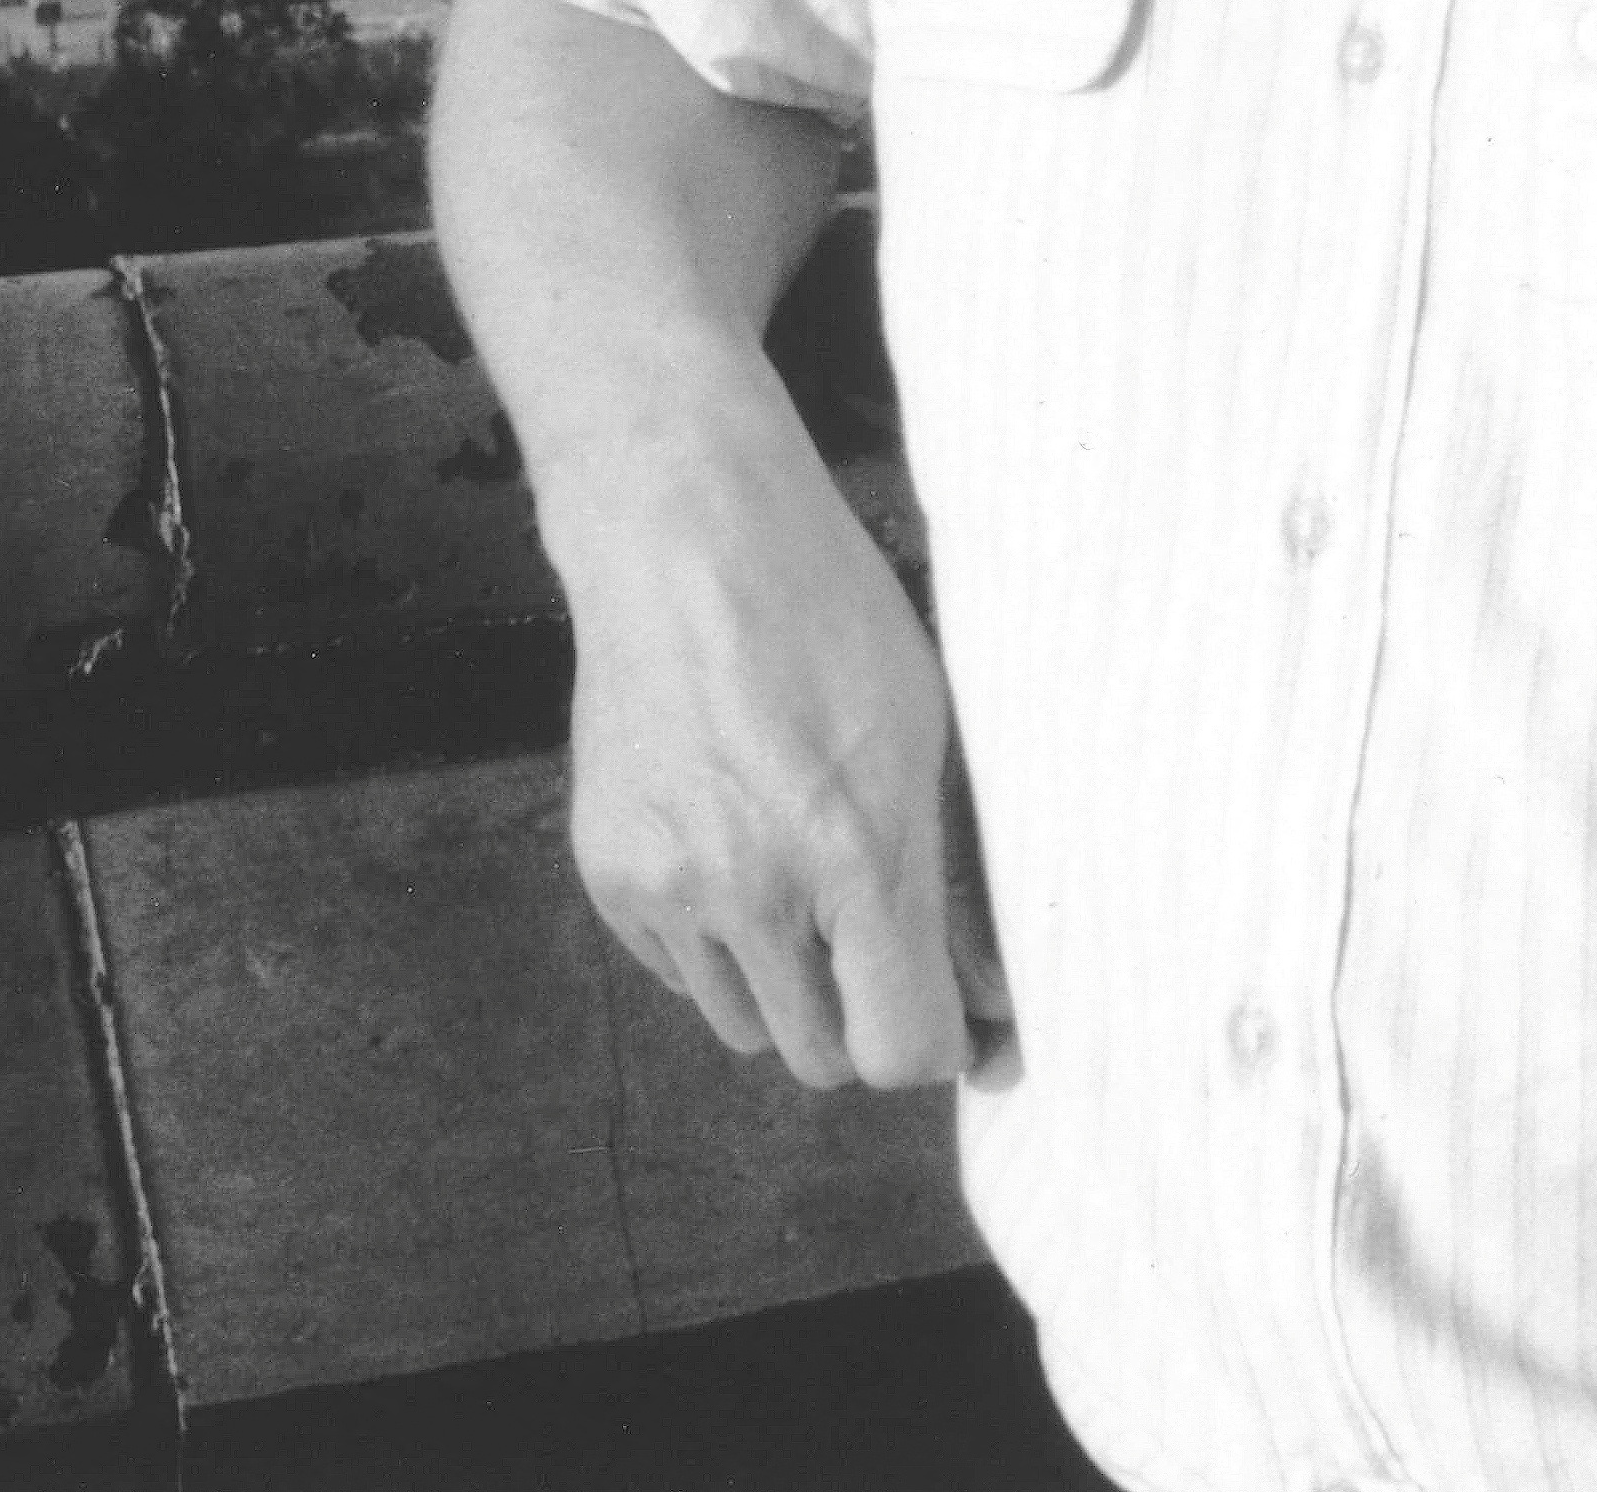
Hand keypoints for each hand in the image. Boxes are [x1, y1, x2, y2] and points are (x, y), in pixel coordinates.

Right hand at [556, 441, 1014, 1092]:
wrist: (682, 540)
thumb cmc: (825, 618)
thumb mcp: (926, 737)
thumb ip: (954, 884)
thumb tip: (989, 1004)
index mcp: (855, 851)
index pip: (898, 1048)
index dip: (935, 1045)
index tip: (945, 1011)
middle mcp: (752, 887)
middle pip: (819, 1057)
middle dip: (857, 1015)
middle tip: (869, 941)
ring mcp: (668, 884)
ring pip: (743, 1027)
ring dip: (781, 989)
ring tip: (794, 886)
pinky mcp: (608, 873)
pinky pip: (677, 973)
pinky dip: (712, 944)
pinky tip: (729, 849)